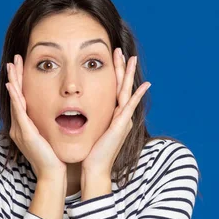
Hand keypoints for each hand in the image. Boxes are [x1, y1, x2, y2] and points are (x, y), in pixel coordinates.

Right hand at [6, 54, 66, 181]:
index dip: (20, 82)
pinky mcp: (25, 134)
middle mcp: (19, 127)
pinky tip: (13, 87)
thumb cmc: (55, 157)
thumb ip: (50, 125)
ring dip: (13, 82)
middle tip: (13, 60)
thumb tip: (61, 113)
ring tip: (11, 66)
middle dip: (14, 77)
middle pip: (15, 97)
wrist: (53, 174)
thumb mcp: (51, 136)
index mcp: (25, 126)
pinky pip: (19, 112)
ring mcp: (20, 130)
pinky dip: (15, 98)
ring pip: (15, 101)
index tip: (21, 66)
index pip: (21, 99)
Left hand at [81, 48, 150, 174]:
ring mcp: (122, 119)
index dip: (113, 74)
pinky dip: (137, 95)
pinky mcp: (121, 125)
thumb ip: (86, 119)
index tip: (111, 59)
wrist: (93, 167)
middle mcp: (120, 115)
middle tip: (122, 51)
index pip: (113, 89)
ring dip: (128, 75)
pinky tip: (144, 85)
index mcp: (112, 115)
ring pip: (126, 91)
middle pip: (122, 86)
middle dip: (122, 68)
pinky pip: (130, 106)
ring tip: (131, 59)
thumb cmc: (89, 152)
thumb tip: (74, 112)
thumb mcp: (88, 130)